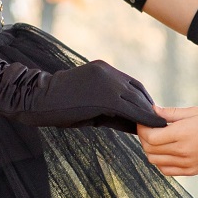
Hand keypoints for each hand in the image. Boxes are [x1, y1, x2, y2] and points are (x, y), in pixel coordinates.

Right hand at [22, 60, 165, 131]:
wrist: (39, 100)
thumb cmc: (60, 105)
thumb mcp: (89, 103)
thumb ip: (111, 109)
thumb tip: (134, 124)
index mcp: (103, 69)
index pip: (132, 84)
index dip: (143, 99)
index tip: (149, 114)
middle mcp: (108, 72)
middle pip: (137, 90)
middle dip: (148, 107)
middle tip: (157, 123)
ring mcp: (107, 82)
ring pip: (136, 99)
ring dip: (148, 114)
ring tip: (159, 128)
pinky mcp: (105, 96)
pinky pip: (130, 108)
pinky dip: (144, 118)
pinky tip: (153, 127)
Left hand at [138, 106, 197, 175]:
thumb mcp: (194, 112)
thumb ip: (170, 113)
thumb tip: (152, 111)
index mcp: (181, 134)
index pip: (150, 136)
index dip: (142, 129)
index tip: (143, 122)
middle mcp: (181, 151)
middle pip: (149, 150)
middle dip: (143, 139)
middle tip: (148, 130)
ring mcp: (185, 163)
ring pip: (155, 161)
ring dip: (151, 151)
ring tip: (157, 141)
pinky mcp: (189, 171)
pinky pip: (166, 171)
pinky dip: (160, 162)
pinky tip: (166, 153)